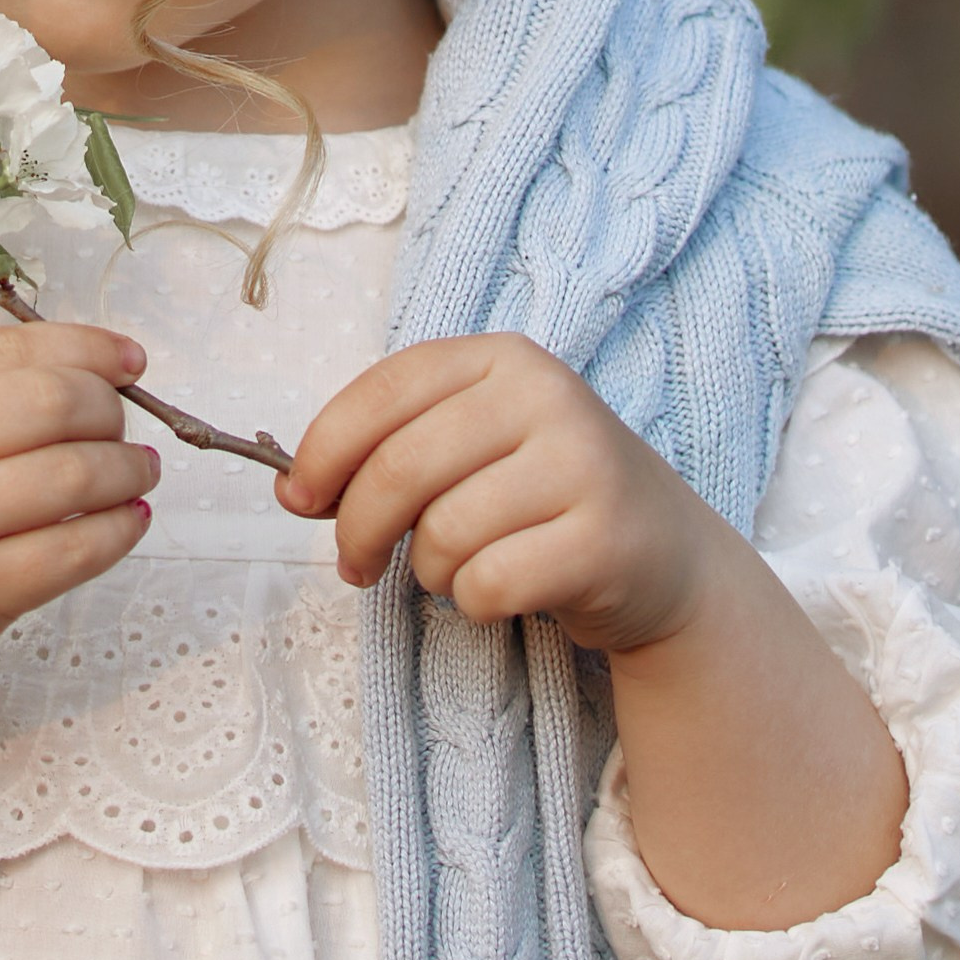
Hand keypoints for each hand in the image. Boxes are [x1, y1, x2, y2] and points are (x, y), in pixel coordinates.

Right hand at [0, 318, 157, 723]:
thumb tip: (77, 376)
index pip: (8, 348)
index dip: (85, 347)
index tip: (130, 360)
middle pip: (50, 399)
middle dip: (109, 409)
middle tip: (128, 427)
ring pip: (72, 472)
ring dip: (126, 469)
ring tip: (139, 473)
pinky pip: (71, 550)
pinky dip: (117, 531)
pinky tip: (129, 523)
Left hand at [279, 332, 731, 653]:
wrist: (665, 554)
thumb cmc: (541, 496)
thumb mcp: (474, 444)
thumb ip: (391, 448)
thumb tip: (294, 489)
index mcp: (502, 357)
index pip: (384, 390)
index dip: (324, 449)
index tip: (297, 499)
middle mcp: (546, 395)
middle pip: (401, 467)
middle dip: (356, 529)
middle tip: (354, 567)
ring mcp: (582, 465)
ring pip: (442, 533)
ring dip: (426, 571)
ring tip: (451, 571)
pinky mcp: (604, 541)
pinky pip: (489, 584)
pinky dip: (474, 602)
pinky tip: (497, 592)